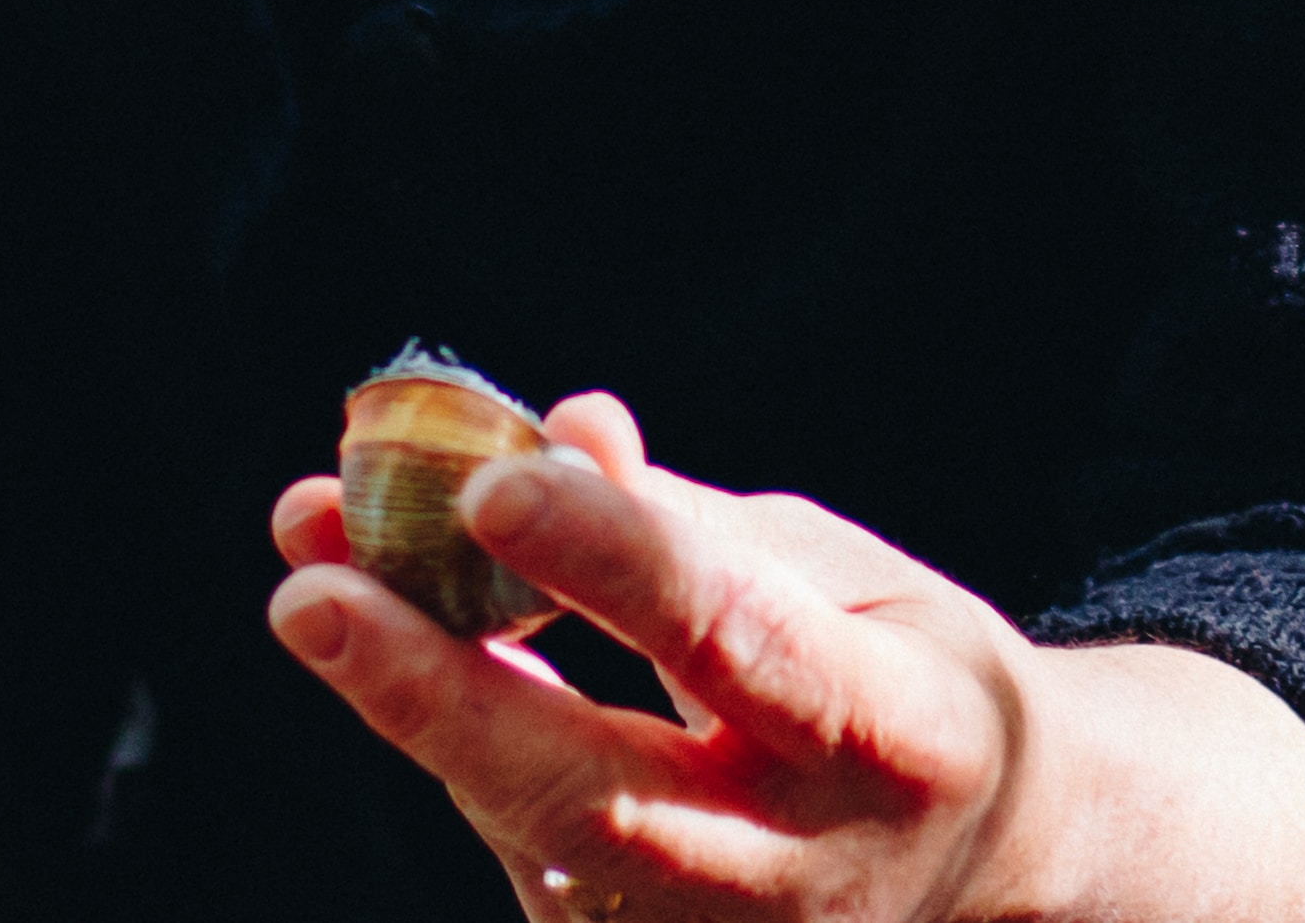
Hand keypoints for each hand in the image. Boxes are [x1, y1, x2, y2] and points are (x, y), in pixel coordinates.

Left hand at [267, 397, 1304, 922]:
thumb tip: (555, 433)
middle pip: (601, 804)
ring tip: (320, 574)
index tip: (491, 481)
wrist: (994, 862)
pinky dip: (452, 744)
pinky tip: (385, 641)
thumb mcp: (831, 565)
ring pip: (537, 840)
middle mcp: (812, 872)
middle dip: (443, 695)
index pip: (738, 644)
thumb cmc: (891, 668)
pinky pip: (530, 858)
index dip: (614, 560)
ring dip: (416, 704)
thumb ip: (682, 521)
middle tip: (310, 590)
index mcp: (897, 734)